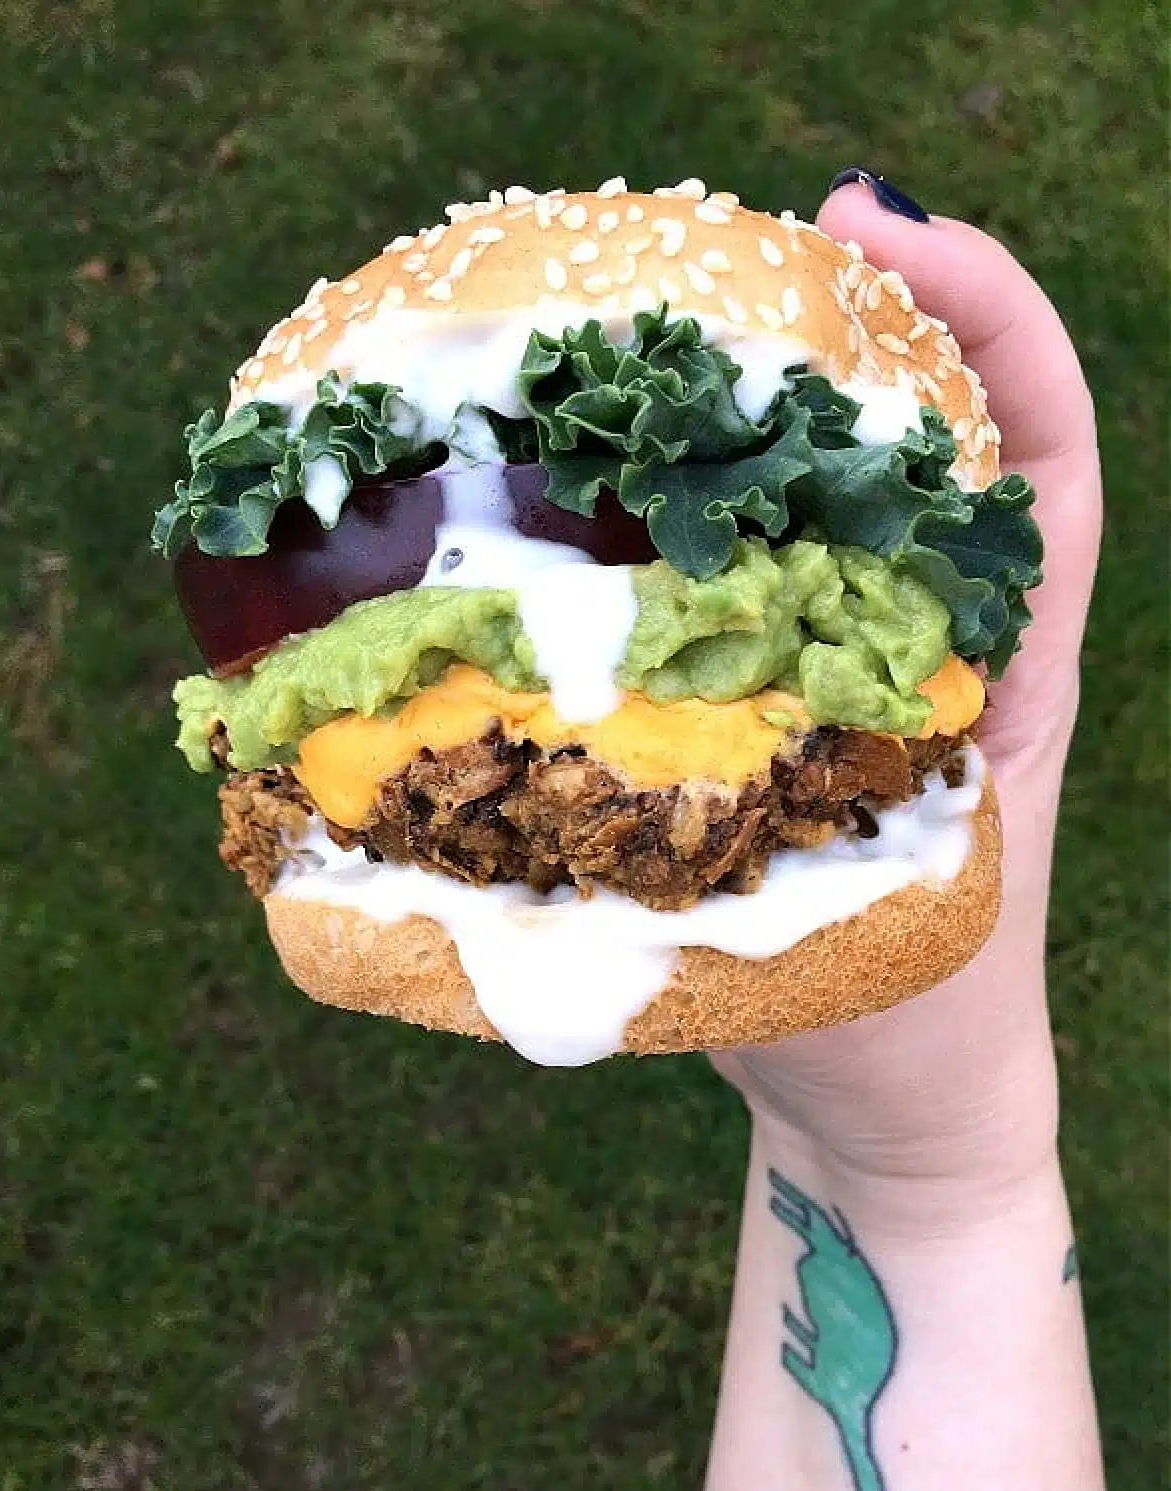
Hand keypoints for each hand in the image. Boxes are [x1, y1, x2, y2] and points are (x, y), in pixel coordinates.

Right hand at [713, 185, 1102, 1206]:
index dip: (993, 324)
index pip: (1044, 454)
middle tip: (736, 254)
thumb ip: (799, 845)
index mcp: (1009, 673)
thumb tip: (614, 771)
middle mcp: (945, 652)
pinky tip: (587, 516)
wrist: (892, 1114)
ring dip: (761, 418)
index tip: (882, 236)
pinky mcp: (790, 721)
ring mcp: (865, 680)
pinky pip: (739, 601)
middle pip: (931, 442)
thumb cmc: (912, 1033)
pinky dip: (679, 542)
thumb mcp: (883, 926)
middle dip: (858, 326)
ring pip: (830, 512)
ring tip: (650, 346)